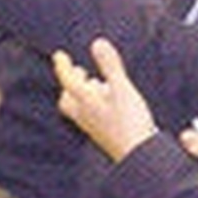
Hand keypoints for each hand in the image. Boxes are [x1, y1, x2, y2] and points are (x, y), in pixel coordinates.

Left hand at [52, 39, 157, 161]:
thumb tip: (97, 42)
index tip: (58, 55)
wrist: (138, 155)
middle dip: (70, 83)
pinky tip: (109, 103)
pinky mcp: (104, 134)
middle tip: (79, 71)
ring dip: (83, 93)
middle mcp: (85, 115)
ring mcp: (94, 127)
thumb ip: (110, 66)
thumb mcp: (122, 88)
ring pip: (79, 108)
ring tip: (96, 83)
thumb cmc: (129, 121)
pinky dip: (94, 104)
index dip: (62, 66)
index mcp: (85, 102)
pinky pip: (91, 116)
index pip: (68, 81)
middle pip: (68, 99)